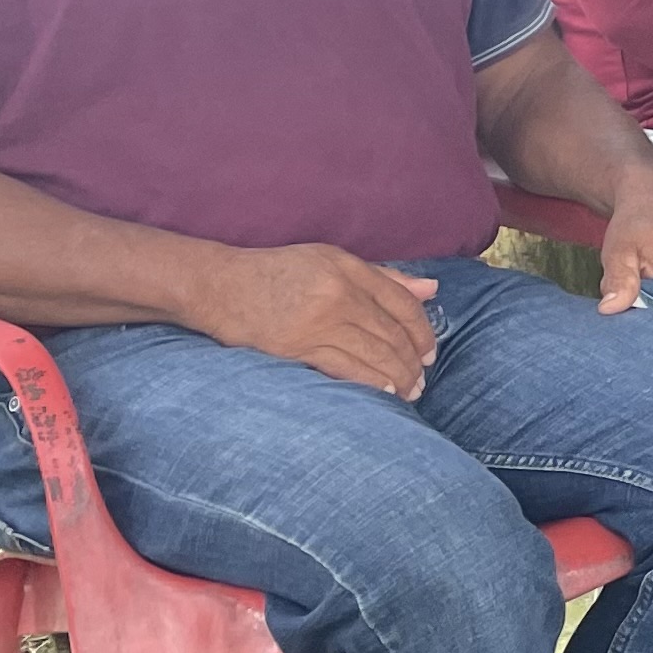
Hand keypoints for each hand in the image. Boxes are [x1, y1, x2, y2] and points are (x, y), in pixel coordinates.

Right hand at [186, 245, 439, 396]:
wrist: (219, 286)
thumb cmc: (277, 272)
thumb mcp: (330, 260)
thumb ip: (383, 277)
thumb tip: (432, 289)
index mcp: (349, 269)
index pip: (403, 303)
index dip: (423, 331)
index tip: (429, 351)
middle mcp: (338, 294)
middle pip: (392, 334)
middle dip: (413, 362)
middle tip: (422, 379)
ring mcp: (318, 322)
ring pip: (374, 354)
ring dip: (399, 377)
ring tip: (410, 391)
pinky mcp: (297, 347)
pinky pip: (346, 369)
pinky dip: (371, 383)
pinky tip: (386, 392)